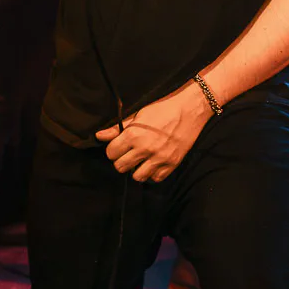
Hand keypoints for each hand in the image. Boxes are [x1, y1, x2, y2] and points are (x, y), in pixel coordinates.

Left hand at [95, 81, 212, 182]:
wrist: (189, 109)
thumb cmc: (162, 109)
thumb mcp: (138, 115)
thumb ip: (117, 128)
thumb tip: (99, 136)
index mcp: (134, 135)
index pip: (111, 153)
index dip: (113, 149)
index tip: (118, 146)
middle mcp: (145, 149)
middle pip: (121, 167)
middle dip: (121, 160)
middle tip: (128, 153)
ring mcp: (159, 159)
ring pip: (137, 177)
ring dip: (137, 169)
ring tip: (141, 159)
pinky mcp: (172, 164)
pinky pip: (156, 179)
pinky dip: (153, 173)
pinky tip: (154, 162)